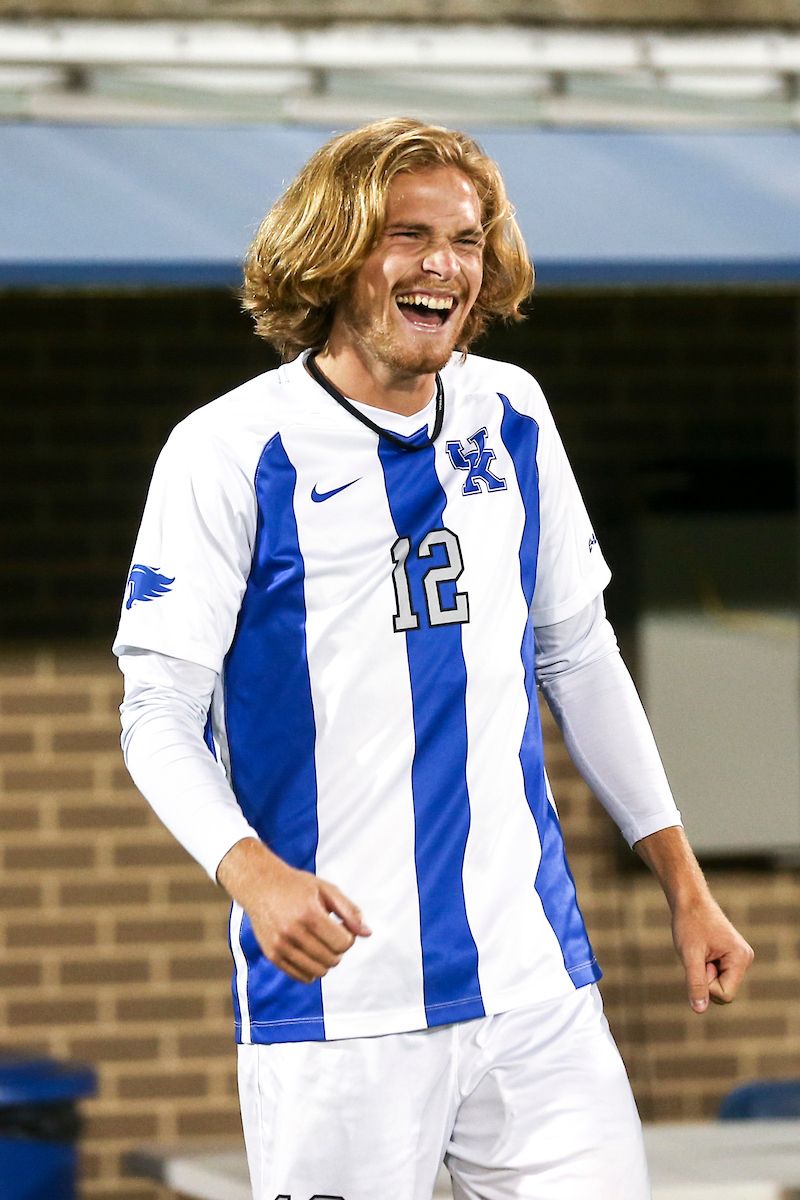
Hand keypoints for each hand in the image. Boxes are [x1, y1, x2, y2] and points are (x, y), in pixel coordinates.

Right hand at [217, 838, 370, 983]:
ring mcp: (280, 946)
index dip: (348, 936)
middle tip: (330, 933)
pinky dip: (311, 969)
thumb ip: (349, 911)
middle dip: (338, 949)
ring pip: (318, 972)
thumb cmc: (296, 885)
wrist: (260, 884)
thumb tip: (367, 932)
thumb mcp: (326, 889)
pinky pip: (301, 976)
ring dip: (326, 960)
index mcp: (308, 913)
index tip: (342, 926)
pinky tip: (309, 951)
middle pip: (332, 959)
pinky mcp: (272, 955)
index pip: (343, 943)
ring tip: (320, 942)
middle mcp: (292, 932)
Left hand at [671, 893, 753, 1012]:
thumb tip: (699, 1010)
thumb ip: (696, 983)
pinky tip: (702, 950)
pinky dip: (704, 966)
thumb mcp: (690, 955)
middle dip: (705, 977)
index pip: (725, 995)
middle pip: (723, 992)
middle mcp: (744, 959)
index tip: (700, 961)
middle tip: (699, 953)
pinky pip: (716, 975)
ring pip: (718, 984)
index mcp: (741, 959)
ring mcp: (738, 958)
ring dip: (703, 971)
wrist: (689, 900)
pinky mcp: (730, 956)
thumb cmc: (689, 924)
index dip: (706, 984)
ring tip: (699, 950)